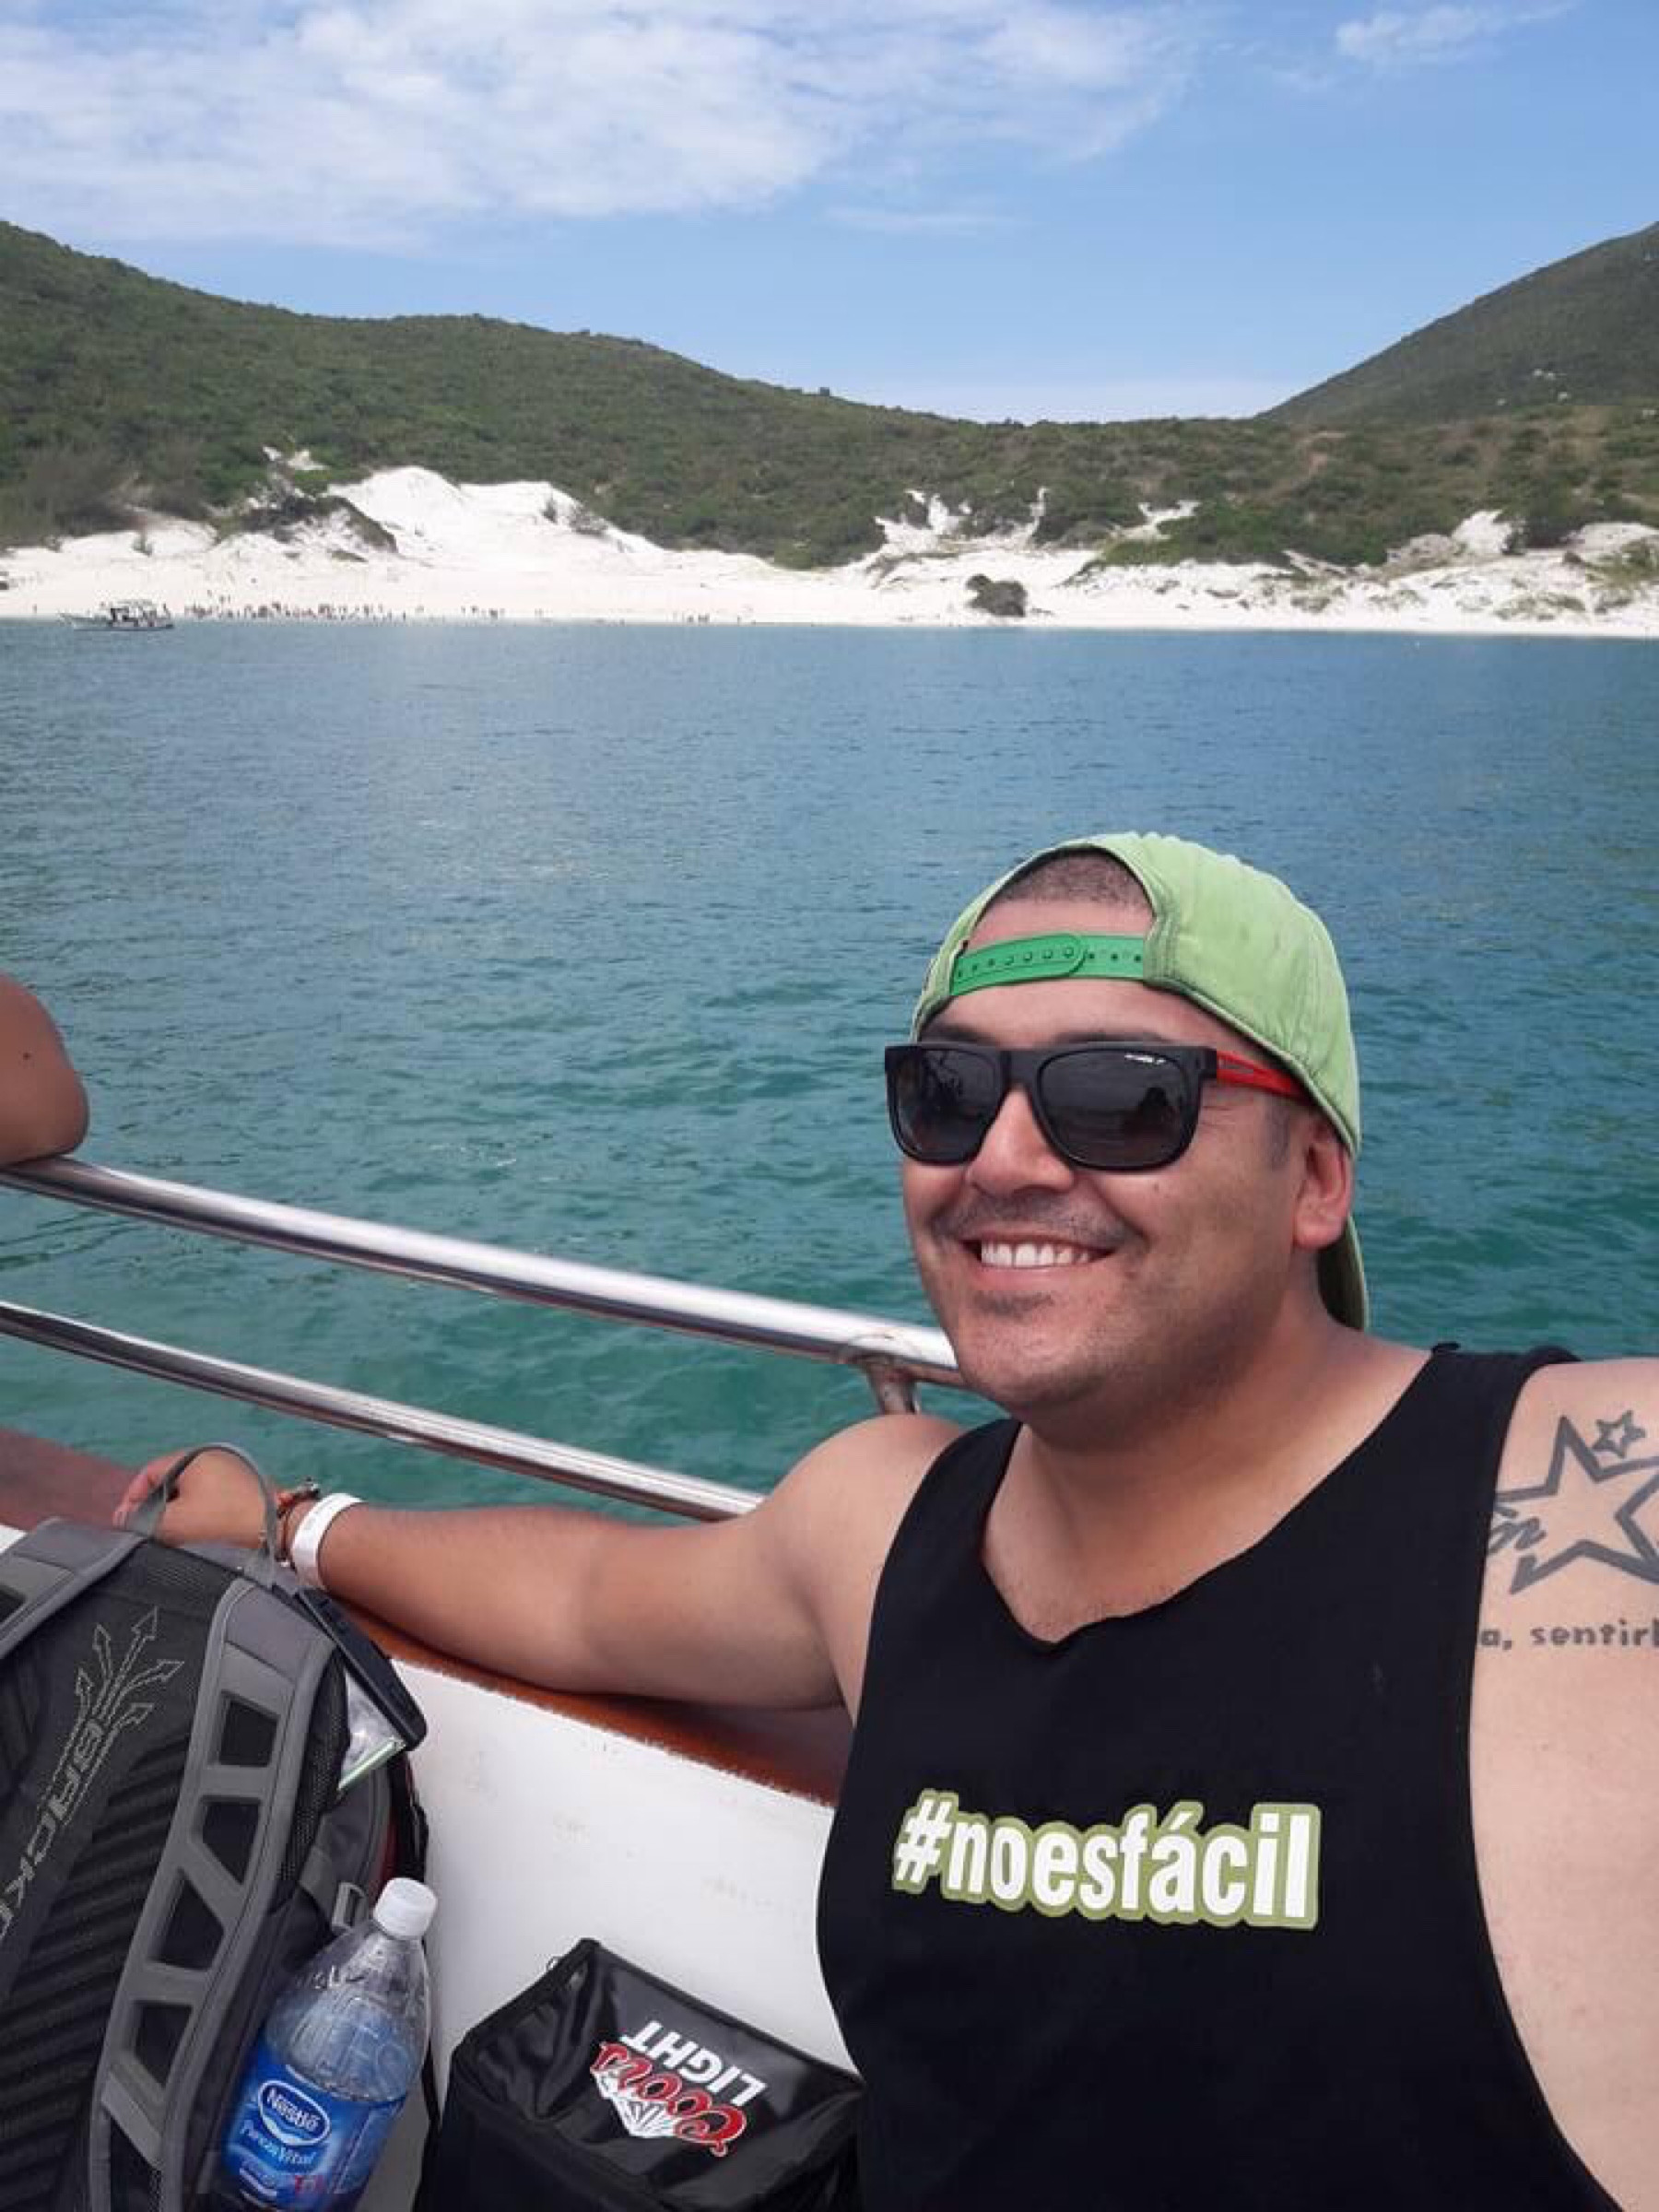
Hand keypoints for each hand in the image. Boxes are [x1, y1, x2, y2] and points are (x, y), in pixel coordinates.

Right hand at [114, 1447, 270, 1548]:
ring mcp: (230, 1472)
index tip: (127, 1522)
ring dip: (176, 1513)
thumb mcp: (175, 1522)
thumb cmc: (223, 1521)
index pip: (149, 1472)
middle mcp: (212, 1458)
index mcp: (193, 1458)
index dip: (133, 1498)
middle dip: (154, 1507)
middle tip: (146, 1531)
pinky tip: (196, 1534)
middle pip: (169, 1482)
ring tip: (170, 1536)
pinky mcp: (243, 1489)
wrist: (276, 1529)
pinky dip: (197, 1514)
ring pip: (189, 1492)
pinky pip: (209, 1499)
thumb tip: (123, 1516)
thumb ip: (142, 1518)